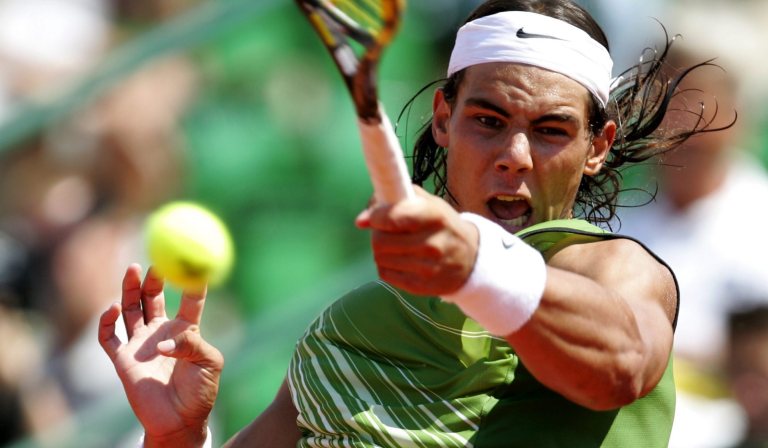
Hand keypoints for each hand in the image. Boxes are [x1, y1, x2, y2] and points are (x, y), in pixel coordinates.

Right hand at [98, 264, 222, 446]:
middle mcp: (161, 332)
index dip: (191, 281)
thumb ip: (192, 345)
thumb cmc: (200, 392)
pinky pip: (109, 336)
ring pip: (131, 309)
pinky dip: (107, 321)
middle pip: (154, 297)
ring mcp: (140, 344)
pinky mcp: (122, 359)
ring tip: (134, 269)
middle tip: (156, 262)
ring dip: (131, 288)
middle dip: (154, 278)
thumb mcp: (209, 364)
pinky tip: (113, 308)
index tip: (194, 262)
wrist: (179, 421)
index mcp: (186, 330)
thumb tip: (164, 341)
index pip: (189, 300)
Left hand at [355, 187, 478, 295]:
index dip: (376, 217)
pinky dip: (386, 265)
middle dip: (377, 234)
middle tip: (386, 232)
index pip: (393, 218)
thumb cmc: (443, 225)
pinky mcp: (420, 287)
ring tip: (394, 246)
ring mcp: (427, 268)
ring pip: (380, 258)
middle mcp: (432, 244)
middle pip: (380, 241)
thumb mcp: (429, 203)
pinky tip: (399, 259)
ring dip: (381, 250)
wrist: (471, 259)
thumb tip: (361, 220)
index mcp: (435, 217)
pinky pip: (385, 274)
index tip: (374, 217)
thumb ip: (394, 200)